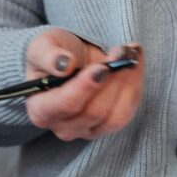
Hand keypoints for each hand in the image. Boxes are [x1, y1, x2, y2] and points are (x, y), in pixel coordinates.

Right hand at [21, 29, 141, 140]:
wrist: (70, 58)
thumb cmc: (52, 54)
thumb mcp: (42, 46)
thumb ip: (48, 55)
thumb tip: (64, 64)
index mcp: (41, 110)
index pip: (65, 105)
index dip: (85, 87)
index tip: (102, 67)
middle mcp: (63, 127)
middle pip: (94, 112)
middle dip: (112, 80)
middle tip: (121, 52)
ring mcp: (88, 130)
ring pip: (116, 116)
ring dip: (128, 83)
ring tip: (130, 55)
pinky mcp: (109, 126)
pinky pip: (128, 112)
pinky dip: (135, 85)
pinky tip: (135, 62)